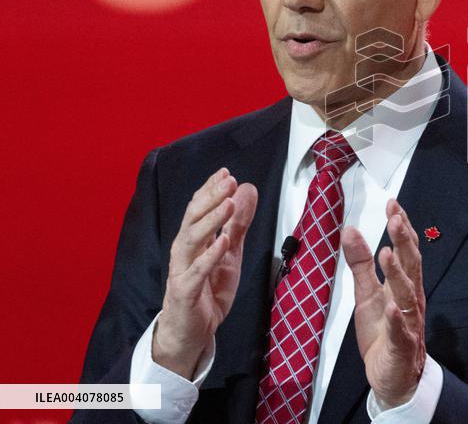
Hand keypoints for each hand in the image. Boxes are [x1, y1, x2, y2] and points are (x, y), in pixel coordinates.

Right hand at [153, 167, 257, 378]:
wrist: (191, 333)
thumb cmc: (207, 291)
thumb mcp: (230, 254)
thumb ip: (237, 225)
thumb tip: (247, 191)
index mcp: (194, 241)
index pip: (199, 209)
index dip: (211, 190)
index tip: (226, 172)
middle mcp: (184, 251)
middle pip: (193, 218)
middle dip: (211, 198)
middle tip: (228, 180)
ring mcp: (182, 271)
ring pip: (191, 240)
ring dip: (210, 221)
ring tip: (228, 204)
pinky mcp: (184, 292)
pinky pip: (195, 272)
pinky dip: (209, 256)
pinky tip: (222, 242)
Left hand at [342, 198, 425, 407]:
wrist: (395, 375)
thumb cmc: (383, 332)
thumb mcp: (366, 293)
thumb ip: (360, 263)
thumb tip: (350, 230)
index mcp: (403, 284)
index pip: (405, 249)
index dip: (401, 226)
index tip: (393, 204)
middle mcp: (410, 298)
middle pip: (411, 264)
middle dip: (404, 240)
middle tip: (395, 218)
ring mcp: (408, 321)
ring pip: (406, 293)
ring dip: (397, 273)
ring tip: (386, 253)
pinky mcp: (401, 345)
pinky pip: (399, 330)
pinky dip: (396, 318)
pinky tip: (390, 306)